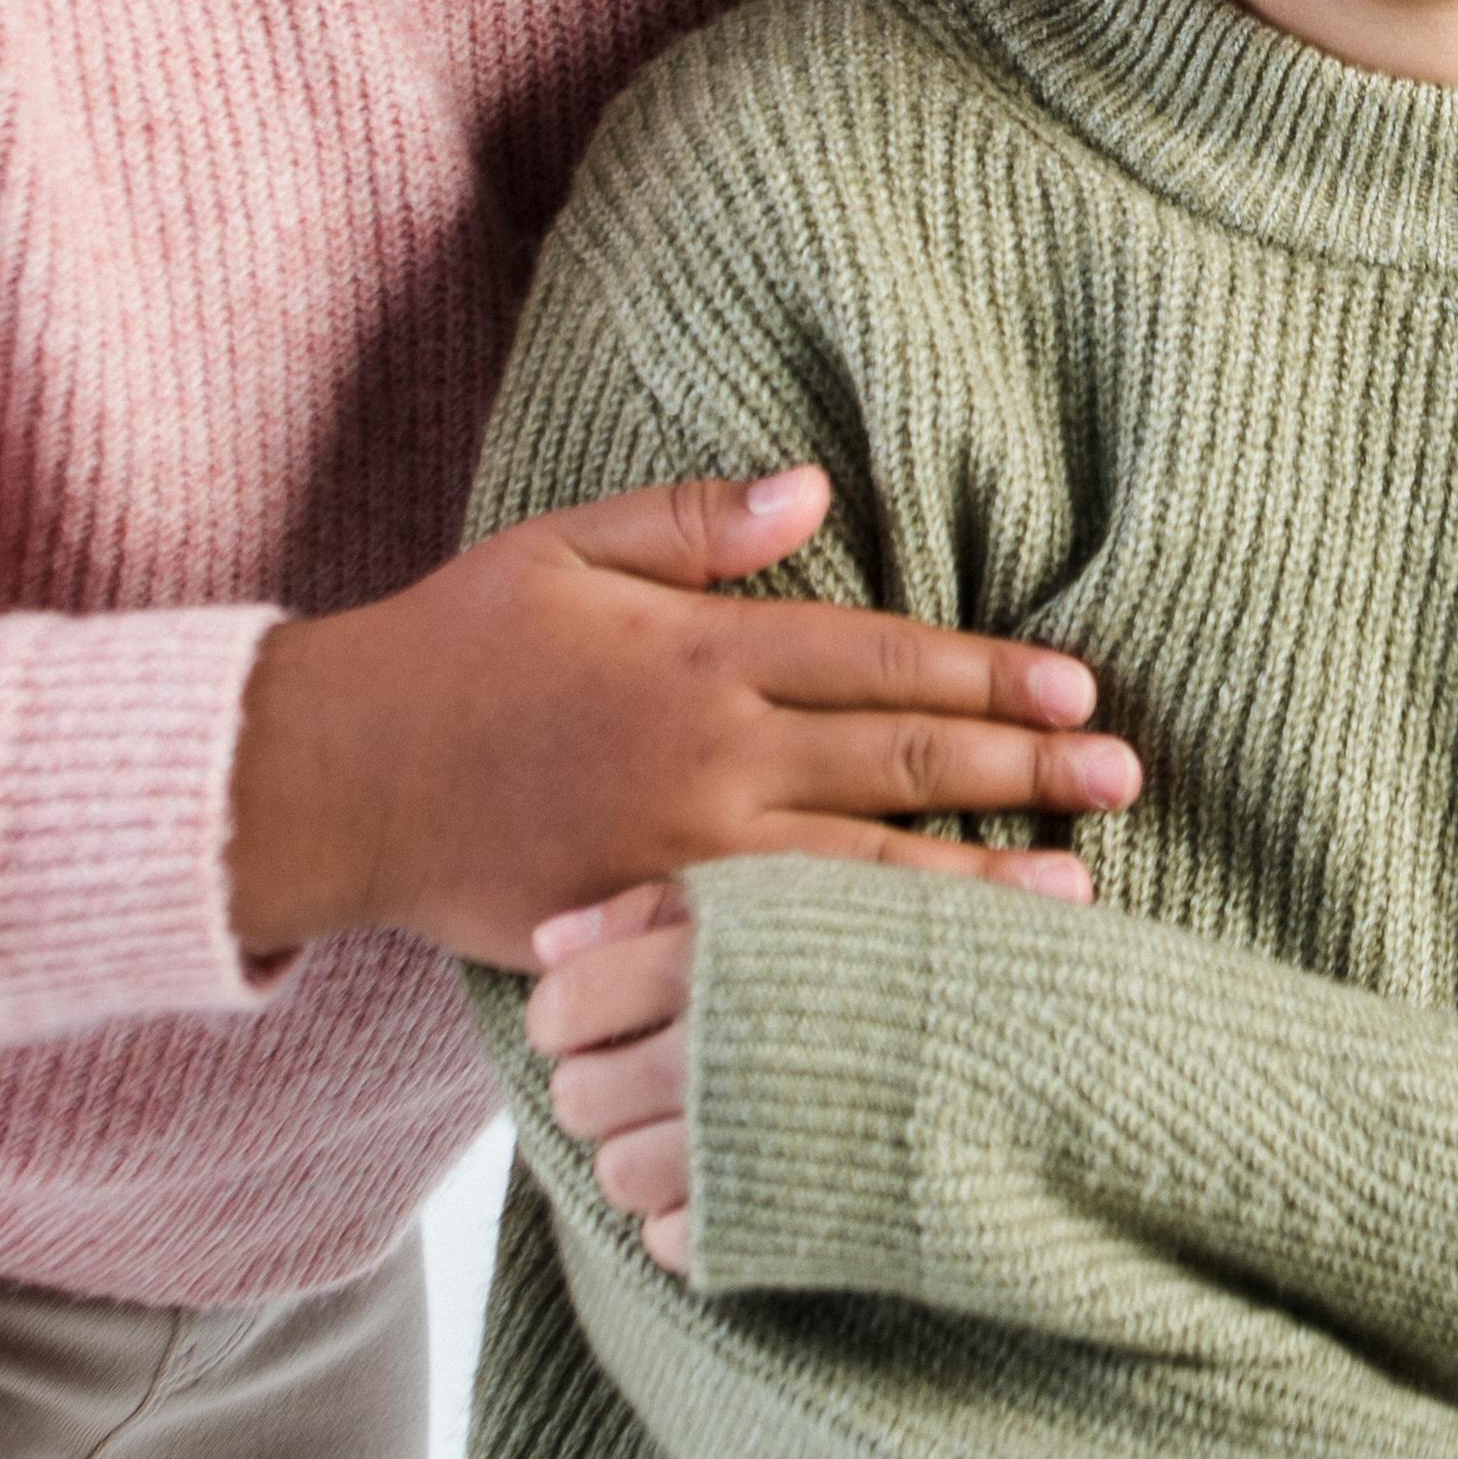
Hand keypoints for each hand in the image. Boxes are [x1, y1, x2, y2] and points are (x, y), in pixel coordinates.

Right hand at [226, 468, 1135, 967]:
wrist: (332, 778)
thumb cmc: (453, 648)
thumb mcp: (566, 546)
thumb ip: (696, 519)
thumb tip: (817, 484)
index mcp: (701, 652)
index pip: (882, 661)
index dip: (989, 675)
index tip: (1078, 687)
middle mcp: (709, 756)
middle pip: (899, 763)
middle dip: (1025, 770)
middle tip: (1125, 777)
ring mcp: (683, 857)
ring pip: (864, 872)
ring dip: (982, 881)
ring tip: (1082, 890)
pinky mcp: (647, 931)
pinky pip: (784, 949)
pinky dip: (871, 957)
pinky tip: (937, 974)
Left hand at [517, 860, 1089, 1274]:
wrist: (1060, 1060)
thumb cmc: (933, 958)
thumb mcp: (803, 896)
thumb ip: (667, 909)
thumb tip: (547, 938)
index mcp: (711, 957)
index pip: (564, 1003)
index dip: (576, 1015)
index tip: (615, 1016)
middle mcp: (703, 1050)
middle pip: (577, 1093)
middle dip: (607, 1088)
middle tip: (663, 1074)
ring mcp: (734, 1146)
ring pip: (618, 1172)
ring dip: (651, 1157)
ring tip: (716, 1131)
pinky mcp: (769, 1227)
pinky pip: (675, 1240)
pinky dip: (698, 1220)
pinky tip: (751, 1186)